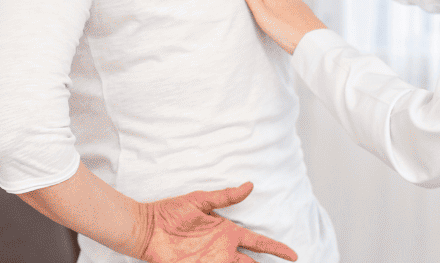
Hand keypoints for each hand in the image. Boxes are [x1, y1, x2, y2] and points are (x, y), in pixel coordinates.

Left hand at [136, 182, 296, 262]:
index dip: (275, 248)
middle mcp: (222, 250)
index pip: (258, 242)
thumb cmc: (170, 212)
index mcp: (227, 232)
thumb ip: (225, 197)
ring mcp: (210, 262)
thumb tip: (250, 185)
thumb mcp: (200, 200)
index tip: (293, 255)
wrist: (146, 228)